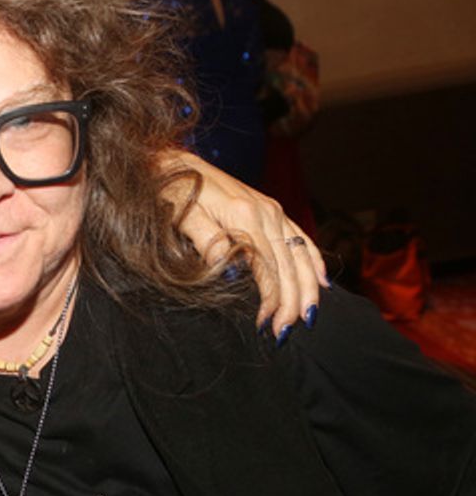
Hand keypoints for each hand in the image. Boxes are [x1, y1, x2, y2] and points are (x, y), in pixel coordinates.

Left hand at [158, 150, 327, 334]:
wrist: (174, 162)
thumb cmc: (174, 191)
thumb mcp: (183, 217)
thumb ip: (208, 242)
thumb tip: (232, 272)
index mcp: (245, 217)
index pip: (268, 268)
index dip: (271, 299)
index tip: (265, 325)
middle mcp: (266, 212)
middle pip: (289, 266)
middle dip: (292, 303)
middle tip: (285, 333)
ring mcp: (273, 210)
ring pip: (301, 255)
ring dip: (307, 289)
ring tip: (307, 318)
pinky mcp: (271, 208)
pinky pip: (301, 238)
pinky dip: (313, 261)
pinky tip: (320, 281)